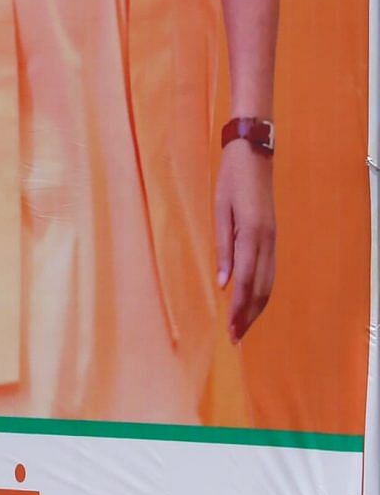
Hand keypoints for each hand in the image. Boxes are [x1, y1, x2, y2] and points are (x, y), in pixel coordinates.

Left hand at [216, 140, 275, 340]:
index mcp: (253, 236)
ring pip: (268, 283)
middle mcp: (268, 242)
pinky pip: (269, 271)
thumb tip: (223, 283)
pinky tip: (252, 301)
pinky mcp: (272, 237)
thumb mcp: (220, 210)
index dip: (238, 310)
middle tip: (235, 339)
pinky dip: (262, 291)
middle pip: (261, 289)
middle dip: (248, 316)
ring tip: (243, 326)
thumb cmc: (231, 181)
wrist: (254, 156)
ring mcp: (273, 240)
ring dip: (256, 307)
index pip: (245, 283)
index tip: (230, 331)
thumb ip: (223, 248)